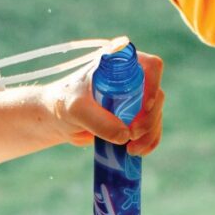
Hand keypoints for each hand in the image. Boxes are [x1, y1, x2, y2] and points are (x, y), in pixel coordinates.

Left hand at [48, 49, 164, 156]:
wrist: (57, 119)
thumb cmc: (63, 103)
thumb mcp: (76, 109)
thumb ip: (98, 120)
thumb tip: (125, 135)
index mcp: (119, 63)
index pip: (150, 66)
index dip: (154, 84)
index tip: (145, 106)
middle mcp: (132, 77)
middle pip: (157, 94)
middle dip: (149, 118)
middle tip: (132, 134)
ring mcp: (135, 97)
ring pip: (156, 114)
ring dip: (149, 133)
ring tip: (131, 150)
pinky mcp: (134, 116)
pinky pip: (152, 128)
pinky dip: (150, 140)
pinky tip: (139, 151)